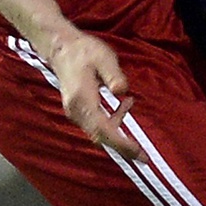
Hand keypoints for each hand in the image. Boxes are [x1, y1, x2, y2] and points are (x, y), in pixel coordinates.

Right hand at [42, 25, 139, 158]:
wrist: (61, 48)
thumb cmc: (83, 51)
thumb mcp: (103, 57)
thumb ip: (113, 75)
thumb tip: (122, 91)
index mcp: (82, 99)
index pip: (103, 128)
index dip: (121, 142)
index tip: (138, 151)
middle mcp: (76, 111)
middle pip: (100, 137)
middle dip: (122, 148)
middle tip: (144, 157)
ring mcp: (75, 113)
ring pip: (98, 133)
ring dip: (118, 131)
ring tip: (130, 105)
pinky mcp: (78, 112)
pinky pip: (95, 126)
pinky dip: (111, 123)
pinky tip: (123, 105)